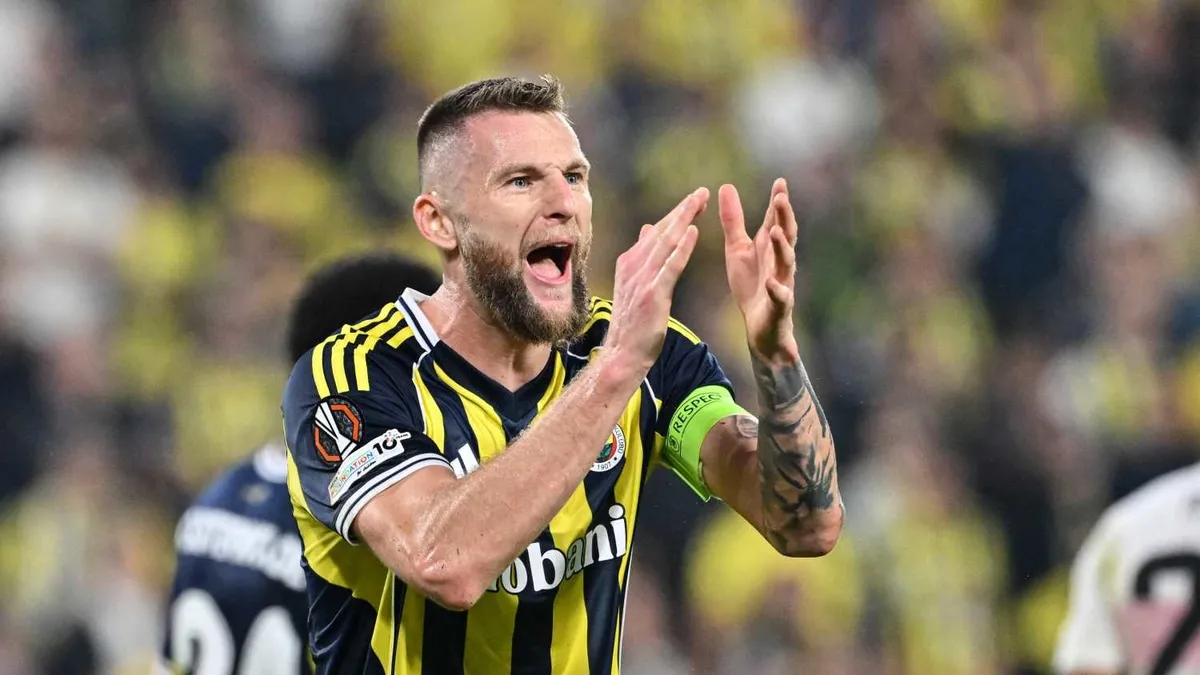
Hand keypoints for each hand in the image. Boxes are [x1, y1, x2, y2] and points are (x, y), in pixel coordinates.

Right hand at [601, 187, 708, 380]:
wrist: (623, 353)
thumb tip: (647, 228)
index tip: (692, 198)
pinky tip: (693, 231)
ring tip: (699, 201)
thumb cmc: (632, 322)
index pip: (657, 232)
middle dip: (682, 210)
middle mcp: (634, 266)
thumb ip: (642, 256)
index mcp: (630, 262)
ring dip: (683, 219)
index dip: (675, 214)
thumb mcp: (633, 285)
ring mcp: (643, 280)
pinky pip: (671, 266)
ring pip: (666, 243)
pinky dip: (682, 247)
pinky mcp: (653, 294)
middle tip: (700, 191)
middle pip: (662, 232)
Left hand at [718, 178, 799, 363]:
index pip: (776, 220)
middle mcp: (779, 262)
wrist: (760, 328)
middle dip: (785, 217)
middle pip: (786, 236)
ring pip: (787, 263)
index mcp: (769, 248)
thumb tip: (725, 186)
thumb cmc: (752, 284)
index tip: (780, 181)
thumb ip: (733, 220)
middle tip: (781, 198)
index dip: (778, 202)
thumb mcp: (737, 248)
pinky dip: (777, 290)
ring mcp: (782, 284)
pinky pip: (781, 297)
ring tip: (777, 231)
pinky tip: (771, 282)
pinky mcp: (779, 307)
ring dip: (783, 247)